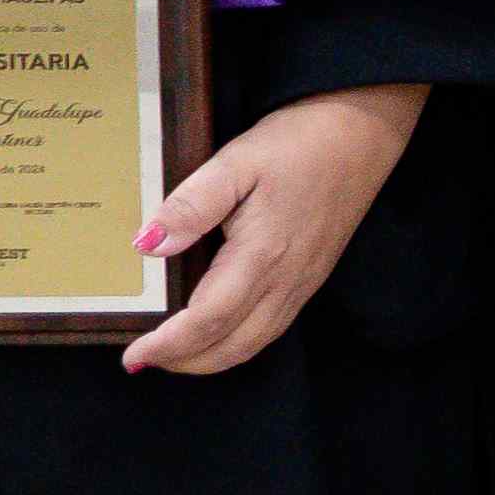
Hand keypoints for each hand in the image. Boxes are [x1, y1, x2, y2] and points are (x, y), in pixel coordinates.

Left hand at [120, 80, 423, 376]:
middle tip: (143, 360)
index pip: (207, 320)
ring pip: (254, 344)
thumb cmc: (298, 143)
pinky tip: (219, 333)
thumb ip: (192, 205)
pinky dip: (237, 344)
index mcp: (262, 255)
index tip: (132, 356)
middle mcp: (285, 280)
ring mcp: (303, 282)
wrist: (361, 133)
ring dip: (210, 359)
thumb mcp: (236, 162)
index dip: (167, 345)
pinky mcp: (312, 276)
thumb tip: (147, 244)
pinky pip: (272, 328)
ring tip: (173, 355)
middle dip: (184, 361)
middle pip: (231, 346)